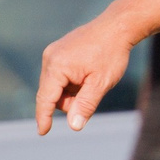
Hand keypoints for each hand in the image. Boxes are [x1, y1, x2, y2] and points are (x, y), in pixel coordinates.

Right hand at [35, 14, 134, 133]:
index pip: (46, 99)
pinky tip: (88, 74)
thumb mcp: (101, 83)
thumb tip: (74, 126)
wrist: (116, 27)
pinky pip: (60, 75)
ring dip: (71, 91)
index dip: (44, 117)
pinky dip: (72, 82)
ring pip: (56, 86)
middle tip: (92, 93)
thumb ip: (85, 105)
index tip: (43, 132)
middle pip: (52, 94)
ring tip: (92, 81)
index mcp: (56, 66)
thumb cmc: (111, 54)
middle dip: (69, 101)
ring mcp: (52, 53)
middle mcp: (49, 58)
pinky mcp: (58, 51)